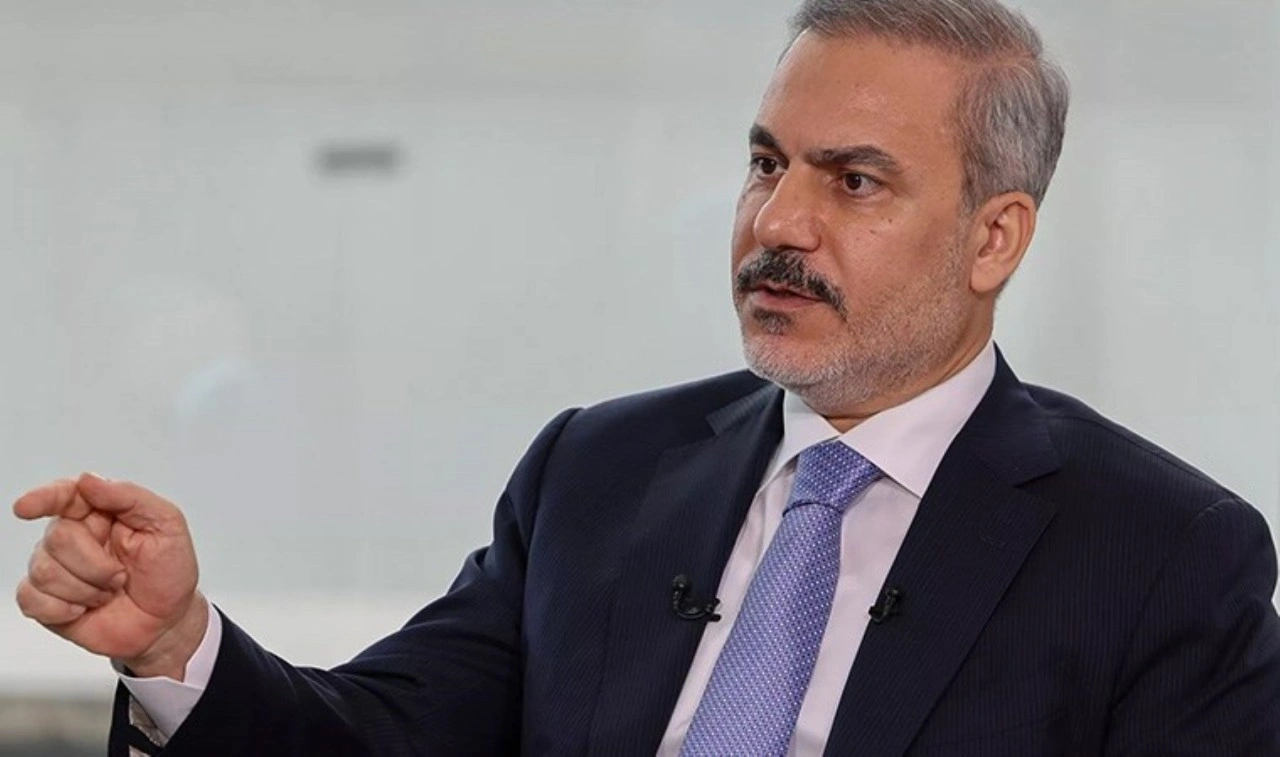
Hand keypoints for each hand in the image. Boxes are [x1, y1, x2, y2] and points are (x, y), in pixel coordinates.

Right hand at [13, 473, 207, 679]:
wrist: (168, 621)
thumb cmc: (169, 572)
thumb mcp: (167, 525)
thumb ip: (129, 497)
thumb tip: (88, 480)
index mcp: (101, 513)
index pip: (64, 495)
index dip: (43, 498)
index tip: (27, 508)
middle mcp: (74, 537)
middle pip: (56, 538)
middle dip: (95, 564)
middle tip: (120, 577)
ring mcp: (57, 569)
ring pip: (43, 570)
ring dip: (85, 589)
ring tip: (108, 593)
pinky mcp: (47, 601)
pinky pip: (30, 599)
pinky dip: (61, 608)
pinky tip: (84, 609)